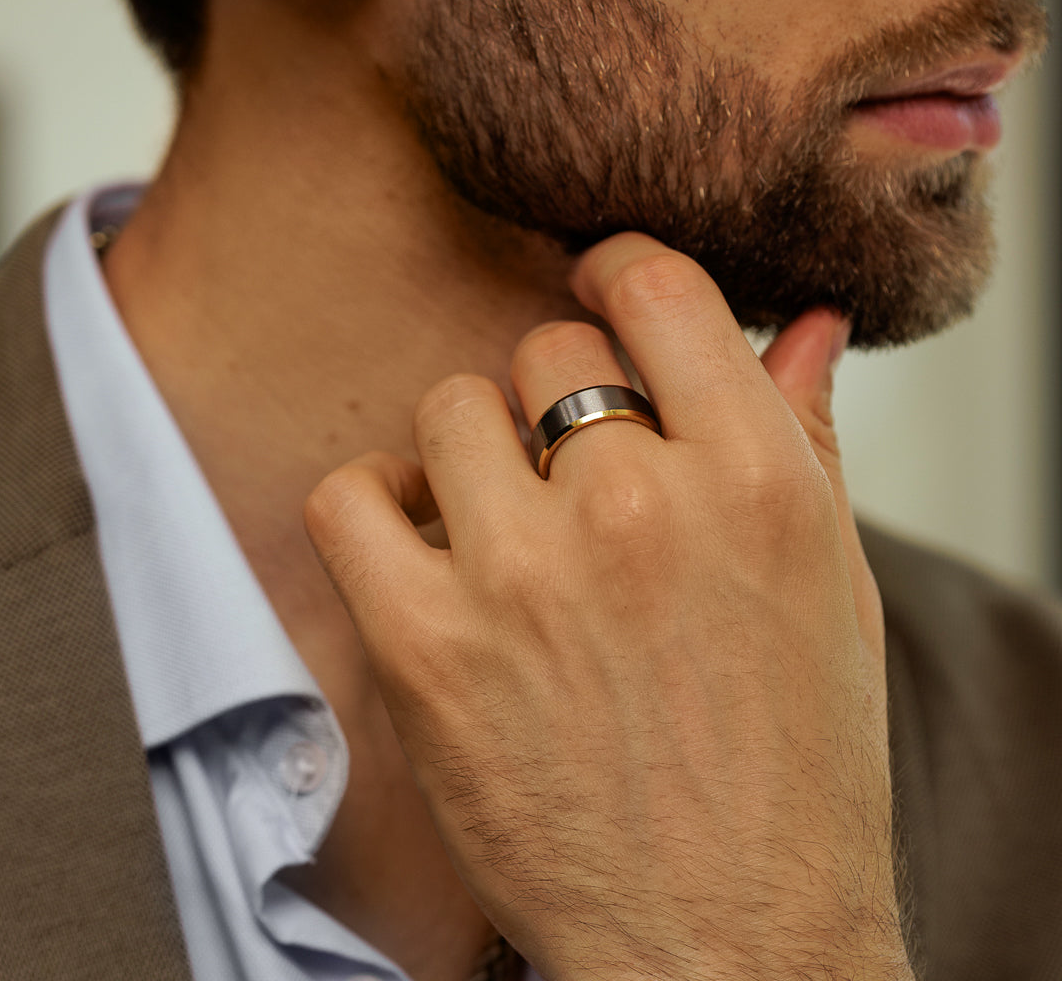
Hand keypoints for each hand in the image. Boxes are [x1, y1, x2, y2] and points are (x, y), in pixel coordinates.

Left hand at [305, 233, 912, 980]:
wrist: (725, 935)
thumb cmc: (791, 768)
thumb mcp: (833, 584)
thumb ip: (804, 435)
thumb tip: (802, 324)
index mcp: (751, 480)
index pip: (652, 288)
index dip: (614, 271)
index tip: (598, 288)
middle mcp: (636, 509)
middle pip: (543, 346)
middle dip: (555, 395)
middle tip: (572, 469)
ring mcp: (522, 574)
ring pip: (448, 410)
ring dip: (471, 454)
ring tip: (503, 526)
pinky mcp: (426, 647)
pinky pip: (351, 497)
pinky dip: (376, 507)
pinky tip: (423, 547)